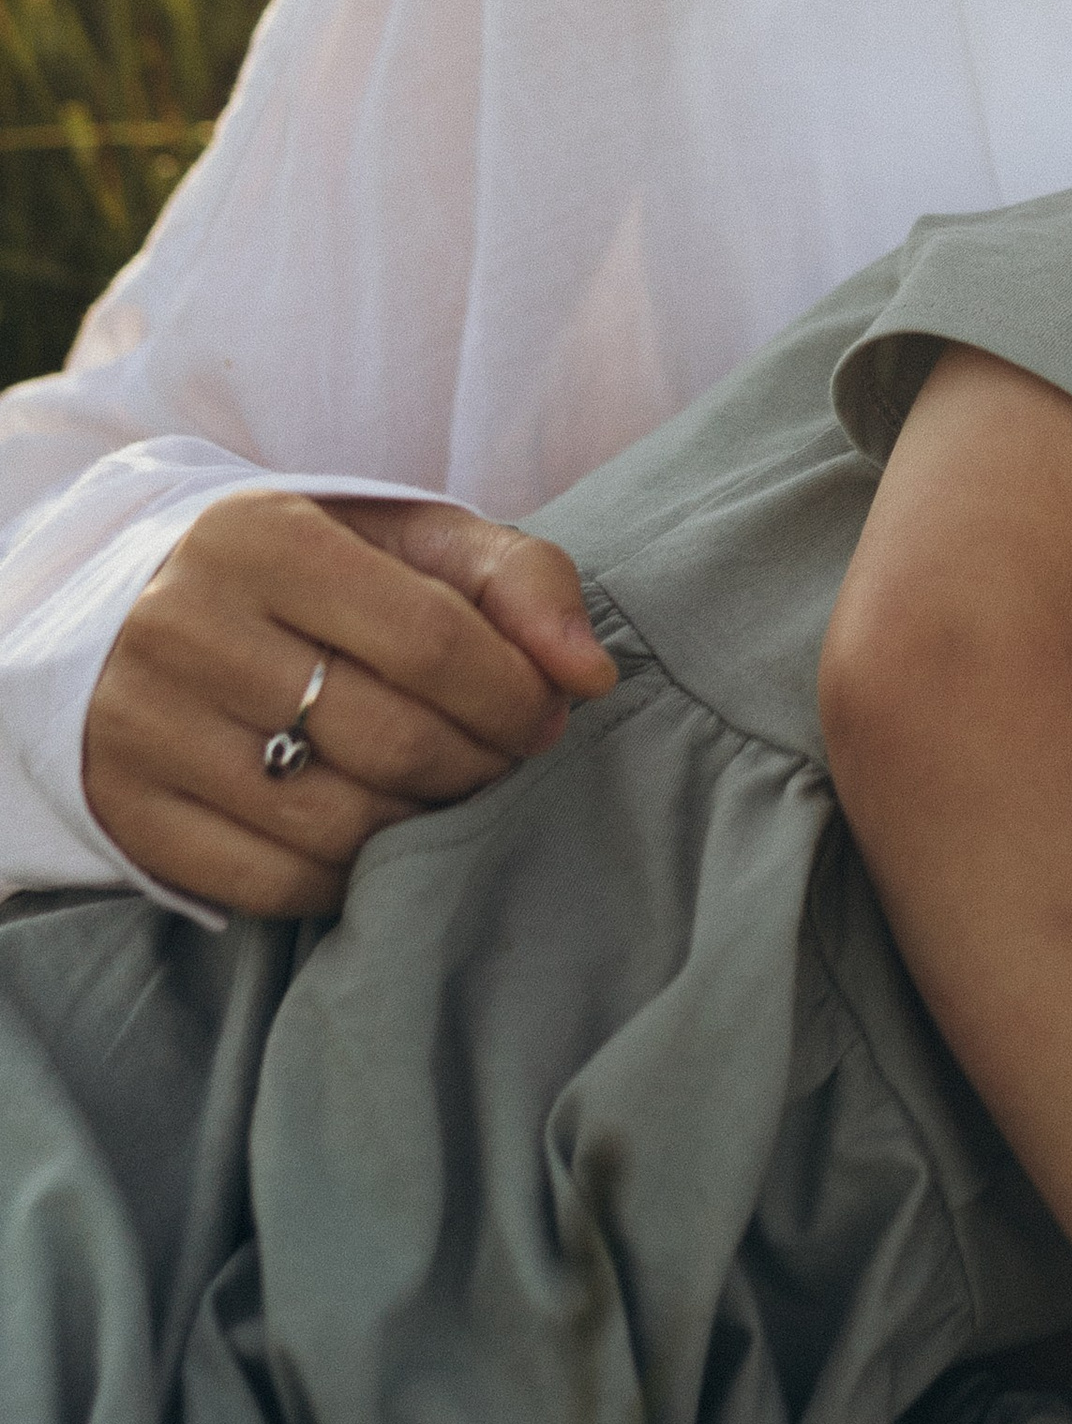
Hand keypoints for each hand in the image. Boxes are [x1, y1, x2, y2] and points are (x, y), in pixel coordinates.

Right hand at [83, 490, 616, 915]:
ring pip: (336, 823)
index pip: (433, 640)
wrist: (132, 608)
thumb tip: (593, 675)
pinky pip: (272, 884)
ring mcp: (142, 726)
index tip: (545, 715)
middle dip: (480, 766)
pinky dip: (347, 879)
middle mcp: (185, 628)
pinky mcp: (127, 811)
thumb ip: (520, 579)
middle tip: (501, 762)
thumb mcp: (410, 540)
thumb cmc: (310, 573)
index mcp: (263, 540)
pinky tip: (372, 842)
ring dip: (421, 828)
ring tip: (442, 797)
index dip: (515, 696)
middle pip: (393, 740)